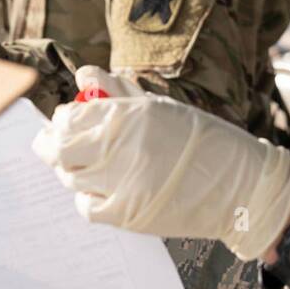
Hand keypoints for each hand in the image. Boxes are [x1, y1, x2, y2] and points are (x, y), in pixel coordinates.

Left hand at [32, 89, 289, 259]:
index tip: (62, 123)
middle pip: (59, 148)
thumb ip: (118, 92)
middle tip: (52, 145)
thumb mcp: (160, 107)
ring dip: (71, 170)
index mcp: (127, 114)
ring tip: (85, 166)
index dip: (61, 121)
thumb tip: (85, 75)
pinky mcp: (127, 213)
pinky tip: (102, 190)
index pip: (70, 117)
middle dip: (50, 145)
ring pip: (70, 177)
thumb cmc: (202, 141)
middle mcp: (119, 146)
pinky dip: (87, 198)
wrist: (238, 184)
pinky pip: (87, 207)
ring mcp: (121, 182)